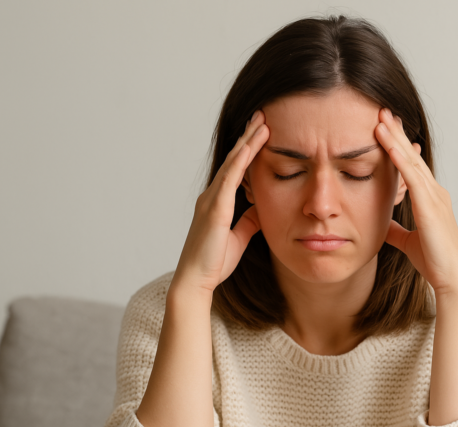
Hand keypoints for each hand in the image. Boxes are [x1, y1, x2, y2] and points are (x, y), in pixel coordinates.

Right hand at [172, 111, 269, 295]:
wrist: (196, 280)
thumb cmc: (214, 262)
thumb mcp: (240, 238)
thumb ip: (249, 221)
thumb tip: (260, 208)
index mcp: (218, 202)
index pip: (237, 169)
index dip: (249, 150)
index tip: (261, 132)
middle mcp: (212, 196)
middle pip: (234, 160)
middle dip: (248, 137)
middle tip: (262, 115)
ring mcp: (212, 200)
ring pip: (232, 164)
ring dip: (247, 142)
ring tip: (261, 122)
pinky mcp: (215, 209)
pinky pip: (229, 180)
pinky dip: (240, 161)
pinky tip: (250, 147)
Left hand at [374, 108, 457, 297]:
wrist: (451, 280)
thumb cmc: (434, 262)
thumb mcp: (408, 241)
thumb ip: (396, 229)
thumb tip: (382, 223)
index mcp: (430, 199)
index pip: (411, 166)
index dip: (397, 145)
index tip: (383, 127)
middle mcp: (435, 193)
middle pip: (411, 156)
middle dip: (396, 133)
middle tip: (381, 111)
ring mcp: (435, 198)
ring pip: (412, 161)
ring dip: (395, 139)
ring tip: (380, 118)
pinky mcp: (431, 207)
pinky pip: (413, 177)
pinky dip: (400, 159)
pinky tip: (388, 144)